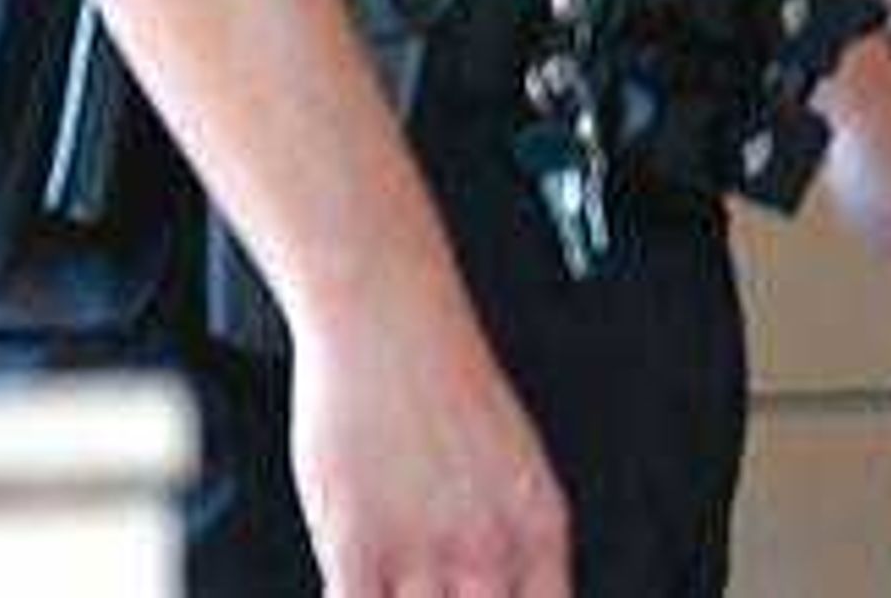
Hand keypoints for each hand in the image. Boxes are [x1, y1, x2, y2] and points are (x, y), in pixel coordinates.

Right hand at [288, 276, 566, 596]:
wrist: (390, 320)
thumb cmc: (443, 379)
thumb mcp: (511, 461)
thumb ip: (509, 535)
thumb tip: (495, 586)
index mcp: (540, 524)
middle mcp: (492, 546)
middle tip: (435, 589)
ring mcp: (426, 552)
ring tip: (393, 582)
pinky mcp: (358, 549)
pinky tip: (351, 587)